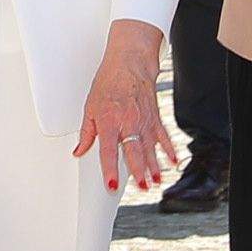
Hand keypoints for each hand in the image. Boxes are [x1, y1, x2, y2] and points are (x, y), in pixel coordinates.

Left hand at [73, 22, 178, 192]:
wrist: (129, 63)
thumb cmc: (108, 82)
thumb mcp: (90, 107)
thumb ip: (86, 133)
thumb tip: (79, 151)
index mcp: (109, 121)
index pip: (108, 151)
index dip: (110, 170)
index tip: (111, 184)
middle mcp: (127, 122)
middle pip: (134, 151)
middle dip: (138, 171)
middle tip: (142, 187)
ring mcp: (143, 120)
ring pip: (150, 147)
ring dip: (154, 165)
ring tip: (156, 181)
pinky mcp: (154, 117)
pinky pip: (163, 136)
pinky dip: (169, 149)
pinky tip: (173, 161)